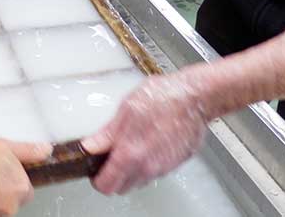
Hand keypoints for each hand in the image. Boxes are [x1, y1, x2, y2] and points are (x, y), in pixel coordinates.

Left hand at [82, 72, 209, 194]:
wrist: (195, 97)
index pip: (106, 185)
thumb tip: (89, 146)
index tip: (96, 168)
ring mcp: (163, 168)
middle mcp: (147, 166)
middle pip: (122, 188)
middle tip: (110, 157)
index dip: (97, 179)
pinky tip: (149, 144)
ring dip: (131, 171)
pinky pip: (155, 172)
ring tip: (131, 146)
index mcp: (130, 153)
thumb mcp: (127, 109)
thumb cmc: (163, 97)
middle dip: (113, 177)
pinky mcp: (175, 164)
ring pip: (139, 181)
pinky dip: (148, 164)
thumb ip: (106, 134)